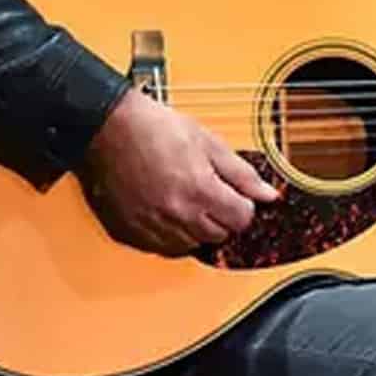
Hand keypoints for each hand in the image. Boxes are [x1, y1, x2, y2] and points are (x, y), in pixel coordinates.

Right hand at [79, 90, 279, 255]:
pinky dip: (168, 234)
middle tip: (209, 193)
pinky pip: (160, 247)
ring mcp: (151, 226)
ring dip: (195, 227)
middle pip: (218, 236)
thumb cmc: (154, 128)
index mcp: (199, 190)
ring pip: (190, 245)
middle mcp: (176, 214)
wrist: (107, 127)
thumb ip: (241, 173)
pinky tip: (166, 210)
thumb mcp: (207, 142)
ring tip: (185, 198)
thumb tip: (268, 194)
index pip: (241, 220)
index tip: (235, 195)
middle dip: (221, 217)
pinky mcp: (129, 232)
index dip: (243, 206)